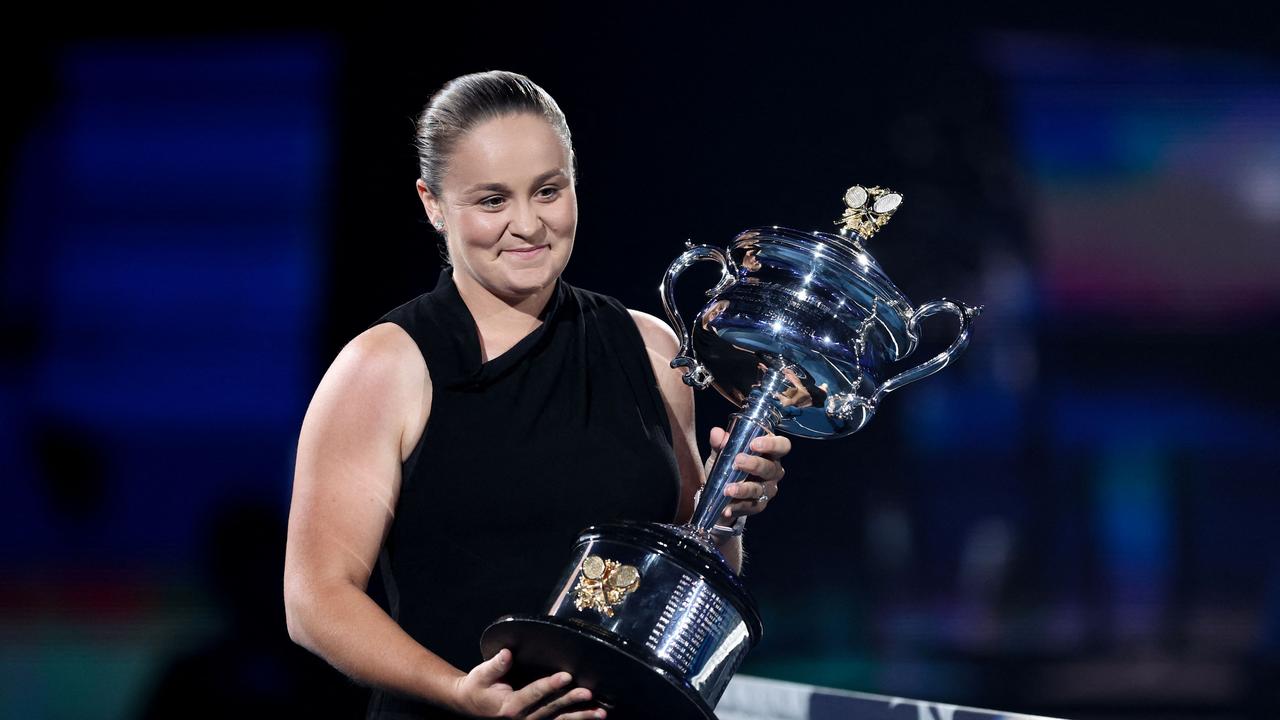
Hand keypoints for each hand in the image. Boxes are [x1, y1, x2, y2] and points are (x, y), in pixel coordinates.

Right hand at [452, 649, 604, 718]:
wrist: (470, 705)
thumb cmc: (477, 686)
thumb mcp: (481, 674)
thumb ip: (496, 664)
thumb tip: (508, 652)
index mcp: (509, 706)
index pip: (533, 694)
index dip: (550, 685)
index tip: (566, 676)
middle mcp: (521, 719)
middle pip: (550, 709)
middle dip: (571, 701)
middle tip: (588, 693)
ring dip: (580, 717)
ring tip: (600, 713)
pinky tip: (591, 717)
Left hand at [708, 426, 790, 524]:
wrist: (719, 493)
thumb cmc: (728, 466)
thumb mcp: (721, 452)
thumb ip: (720, 442)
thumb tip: (716, 433)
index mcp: (769, 452)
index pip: (782, 446)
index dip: (771, 444)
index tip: (754, 444)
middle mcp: (773, 471)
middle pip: (771, 468)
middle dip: (755, 464)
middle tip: (738, 461)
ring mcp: (767, 489)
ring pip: (759, 489)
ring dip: (743, 489)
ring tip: (727, 489)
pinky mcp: (758, 505)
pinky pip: (749, 506)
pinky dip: (736, 506)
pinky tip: (726, 507)